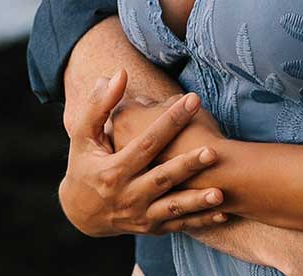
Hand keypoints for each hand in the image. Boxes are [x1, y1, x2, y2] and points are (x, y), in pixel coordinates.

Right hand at [58, 69, 227, 236]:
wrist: (79, 211)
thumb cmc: (84, 163)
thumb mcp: (84, 135)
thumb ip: (100, 105)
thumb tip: (119, 74)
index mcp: (113, 170)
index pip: (146, 143)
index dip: (170, 121)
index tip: (193, 100)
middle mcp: (127, 196)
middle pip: (162, 178)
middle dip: (187, 165)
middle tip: (213, 151)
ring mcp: (139, 215)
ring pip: (172, 208)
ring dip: (197, 201)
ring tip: (221, 191)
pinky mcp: (150, 228)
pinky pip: (178, 225)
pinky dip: (200, 221)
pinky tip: (222, 212)